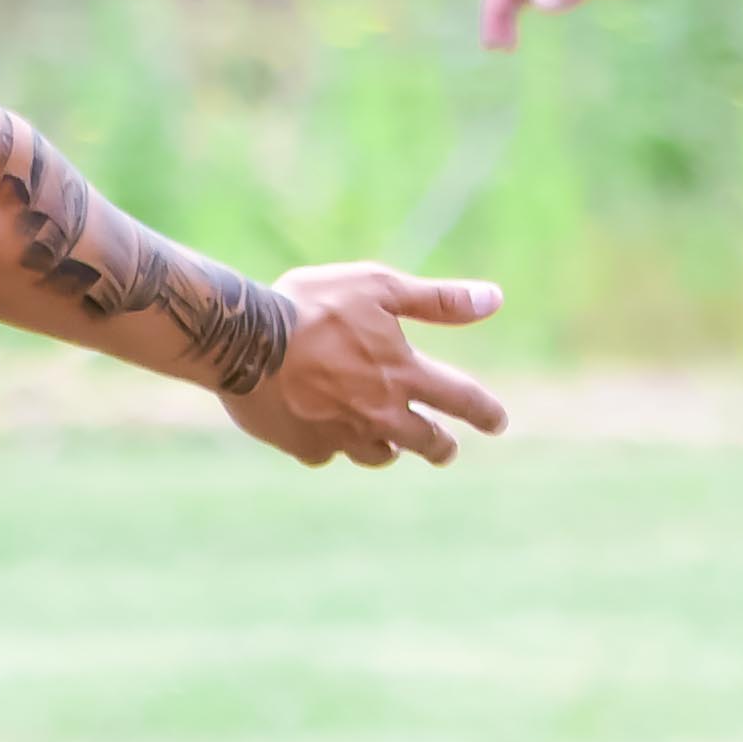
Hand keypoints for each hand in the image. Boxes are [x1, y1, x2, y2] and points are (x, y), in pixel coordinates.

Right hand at [226, 263, 508, 469]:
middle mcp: (379, 412)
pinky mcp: (305, 447)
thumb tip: (494, 298)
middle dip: (440, 446)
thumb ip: (438, 300)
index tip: (498, 422)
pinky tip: (321, 433)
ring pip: (377, 454)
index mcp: (403, 374)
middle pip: (425, 441)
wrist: (244, 342)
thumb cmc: (312, 306)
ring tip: (387, 444)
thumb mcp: (378, 287)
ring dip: (388, 448)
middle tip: (445, 448)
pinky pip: (326, 453)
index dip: (485, 412)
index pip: (461, 399)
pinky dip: (330, 444)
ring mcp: (342, 435)